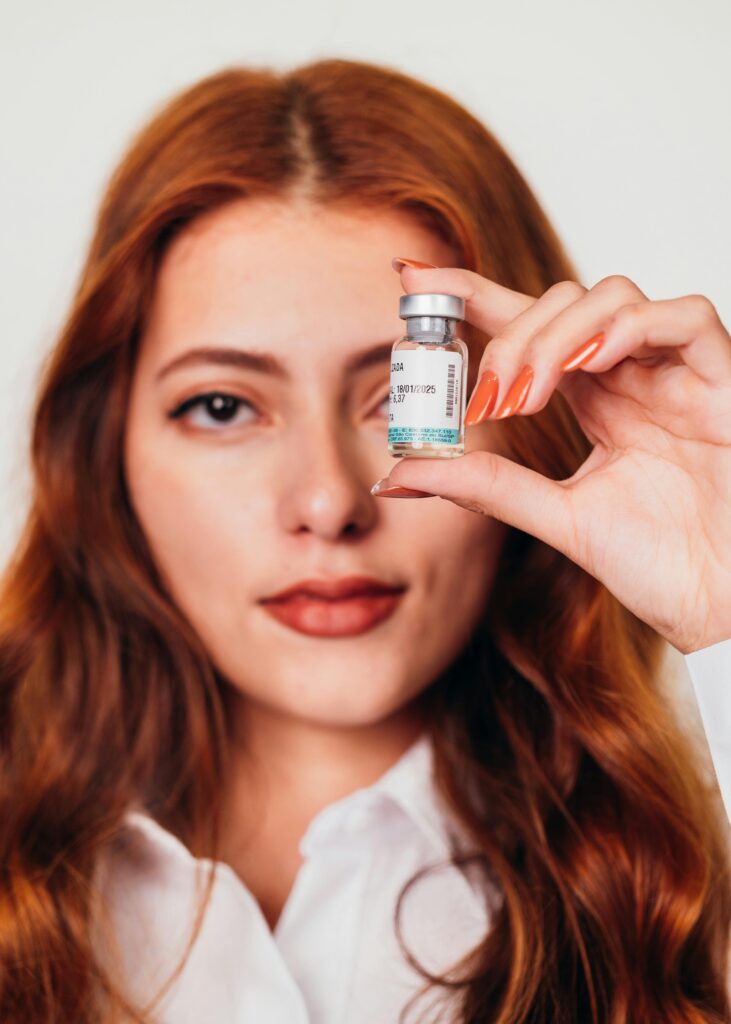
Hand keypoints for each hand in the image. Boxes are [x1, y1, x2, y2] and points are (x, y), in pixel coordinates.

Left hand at [374, 266, 730, 654]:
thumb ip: (485, 487)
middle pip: (563, 303)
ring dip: (557, 334)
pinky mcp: (723, 382)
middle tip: (486, 397)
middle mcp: (633, 376)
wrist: (719, 606)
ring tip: (528, 394)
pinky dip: (631, 327)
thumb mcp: (556, 516)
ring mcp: (677, 374)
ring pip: (612, 298)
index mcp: (597, 399)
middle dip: (511, 336)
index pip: (530, 326)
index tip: (414, 278)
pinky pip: (685, 318)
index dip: (474, 294)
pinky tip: (591, 364)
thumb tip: (398, 476)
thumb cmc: (659, 564)